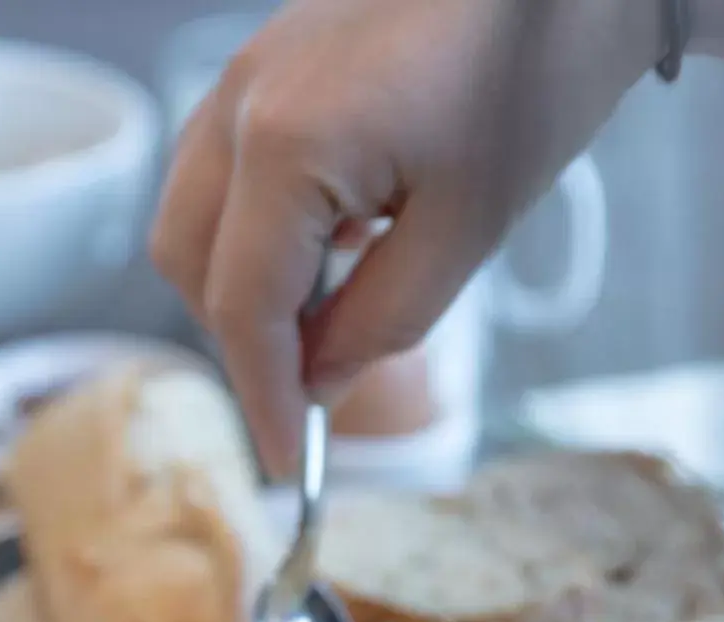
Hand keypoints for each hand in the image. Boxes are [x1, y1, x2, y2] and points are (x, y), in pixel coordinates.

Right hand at [149, 0, 658, 472]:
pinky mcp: (263, 59)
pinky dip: (252, 224)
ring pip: (190, 214)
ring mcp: (243, 72)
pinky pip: (219, 165)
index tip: (290, 461)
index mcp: (286, 147)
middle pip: (187, 262)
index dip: (264, 396)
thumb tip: (318, 383)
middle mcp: (239, 104)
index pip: (243, 307)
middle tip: (316, 382)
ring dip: (240, 280)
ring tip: (331, 304)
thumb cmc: (535, 72)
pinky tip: (330, 233)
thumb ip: (380, 322)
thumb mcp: (470, 226)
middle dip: (242, 336)